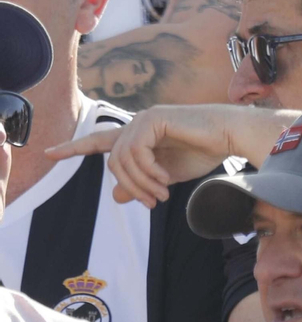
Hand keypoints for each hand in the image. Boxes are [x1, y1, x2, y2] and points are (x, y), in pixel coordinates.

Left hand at [46, 104, 272, 206]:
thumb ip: (141, 182)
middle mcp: (137, 123)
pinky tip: (164, 179)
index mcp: (139, 134)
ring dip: (141, 183)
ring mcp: (144, 119)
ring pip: (122, 159)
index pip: (99, 141)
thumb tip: (115, 195)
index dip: (74, 148)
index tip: (49, 154)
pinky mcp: (153, 119)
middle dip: (130, 186)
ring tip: (161, 195)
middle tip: (152, 202)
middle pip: (113, 162)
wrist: (230, 136)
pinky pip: (136, 152)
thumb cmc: (204, 152)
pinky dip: (148, 171)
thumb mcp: (167, 175)